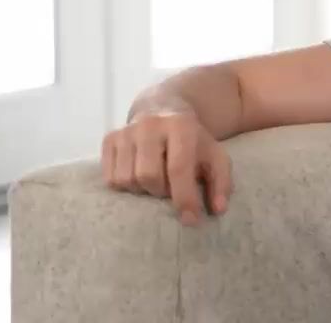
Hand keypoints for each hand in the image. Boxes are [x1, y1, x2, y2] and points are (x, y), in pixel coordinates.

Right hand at [101, 106, 232, 226]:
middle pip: (148, 176)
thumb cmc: (193, 141)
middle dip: (161, 191)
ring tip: (156, 180)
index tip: (191, 220)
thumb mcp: (215, 156)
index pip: (179, 168)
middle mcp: (150, 124)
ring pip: (126, 179)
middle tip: (170, 188)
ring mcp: (126, 131)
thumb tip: (219, 209)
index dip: (185, 197)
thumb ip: (222, 182)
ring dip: (142, 190)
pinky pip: (110, 178)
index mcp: (181, 125)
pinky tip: (139, 175)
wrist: (163, 110)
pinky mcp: (109, 139)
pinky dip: (125, 186)